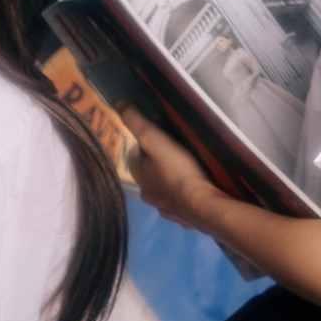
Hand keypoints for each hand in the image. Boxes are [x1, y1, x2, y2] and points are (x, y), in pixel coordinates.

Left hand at [118, 104, 217, 229]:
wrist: (202, 205)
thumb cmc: (177, 170)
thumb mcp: (153, 138)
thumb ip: (136, 121)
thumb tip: (117, 103)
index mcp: (138, 175)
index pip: (134, 154)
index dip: (144, 144)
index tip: (159, 135)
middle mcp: (147, 194)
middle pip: (148, 173)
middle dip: (157, 163)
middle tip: (175, 151)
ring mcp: (165, 208)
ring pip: (163, 190)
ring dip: (170, 181)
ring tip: (187, 169)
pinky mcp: (183, 217)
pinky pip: (180, 204)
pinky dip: (183, 196)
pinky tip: (195, 191)